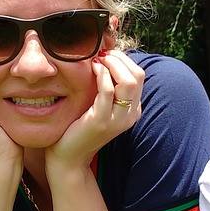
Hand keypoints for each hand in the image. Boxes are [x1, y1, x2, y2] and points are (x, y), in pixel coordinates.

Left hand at [47, 50, 144, 169]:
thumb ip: (109, 86)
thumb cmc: (81, 126)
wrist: (70, 156)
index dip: (123, 59)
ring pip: (128, 82)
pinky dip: (101, 74)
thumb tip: (107, 56)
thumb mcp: (100, 105)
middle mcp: (130, 115)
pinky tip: (92, 69)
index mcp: (133, 110)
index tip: (106, 54)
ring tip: (97, 61)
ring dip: (112, 64)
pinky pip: (108, 90)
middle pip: (137, 76)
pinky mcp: (101, 121)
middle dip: (119, 59)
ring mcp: (118, 119)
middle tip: (101, 55)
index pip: (139, 76)